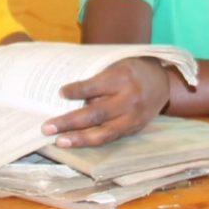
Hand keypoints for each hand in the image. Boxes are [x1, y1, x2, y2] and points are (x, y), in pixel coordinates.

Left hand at [42, 57, 170, 147]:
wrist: (161, 82)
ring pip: (104, 132)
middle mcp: (129, 99)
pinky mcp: (134, 129)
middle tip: (47, 127)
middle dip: (69, 122)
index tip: (60, 93)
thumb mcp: (116, 65)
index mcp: (122, 77)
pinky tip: (77, 142)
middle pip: (95, 114)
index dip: (76, 91)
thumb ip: (96, 80)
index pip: (94, 87)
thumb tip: (68, 97)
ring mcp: (133, 117)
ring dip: (79, 139)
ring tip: (60, 141)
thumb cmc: (131, 70)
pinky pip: (111, 138)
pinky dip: (92, 141)